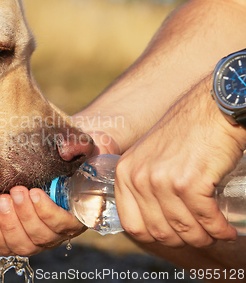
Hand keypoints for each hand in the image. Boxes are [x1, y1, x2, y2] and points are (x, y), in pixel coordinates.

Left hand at [0, 128, 120, 255]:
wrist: (31, 166)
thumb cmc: (54, 160)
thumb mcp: (70, 150)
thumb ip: (75, 147)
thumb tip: (68, 149)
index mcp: (72, 216)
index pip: (63, 225)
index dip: (48, 212)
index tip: (35, 192)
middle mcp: (52, 234)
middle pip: (40, 238)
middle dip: (25, 215)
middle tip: (16, 191)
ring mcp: (30, 240)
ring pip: (20, 245)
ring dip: (7, 224)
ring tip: (0, 200)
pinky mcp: (7, 239)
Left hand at [115, 76, 245, 247]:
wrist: (211, 111)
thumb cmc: (185, 134)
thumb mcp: (149, 157)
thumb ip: (143, 184)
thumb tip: (151, 220)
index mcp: (124, 174)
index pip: (132, 225)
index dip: (155, 237)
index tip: (173, 235)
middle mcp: (139, 178)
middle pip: (159, 232)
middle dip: (183, 240)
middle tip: (200, 235)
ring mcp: (162, 180)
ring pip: (184, 230)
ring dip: (204, 237)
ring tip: (216, 232)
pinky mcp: (189, 182)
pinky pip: (205, 220)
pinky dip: (220, 230)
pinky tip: (227, 229)